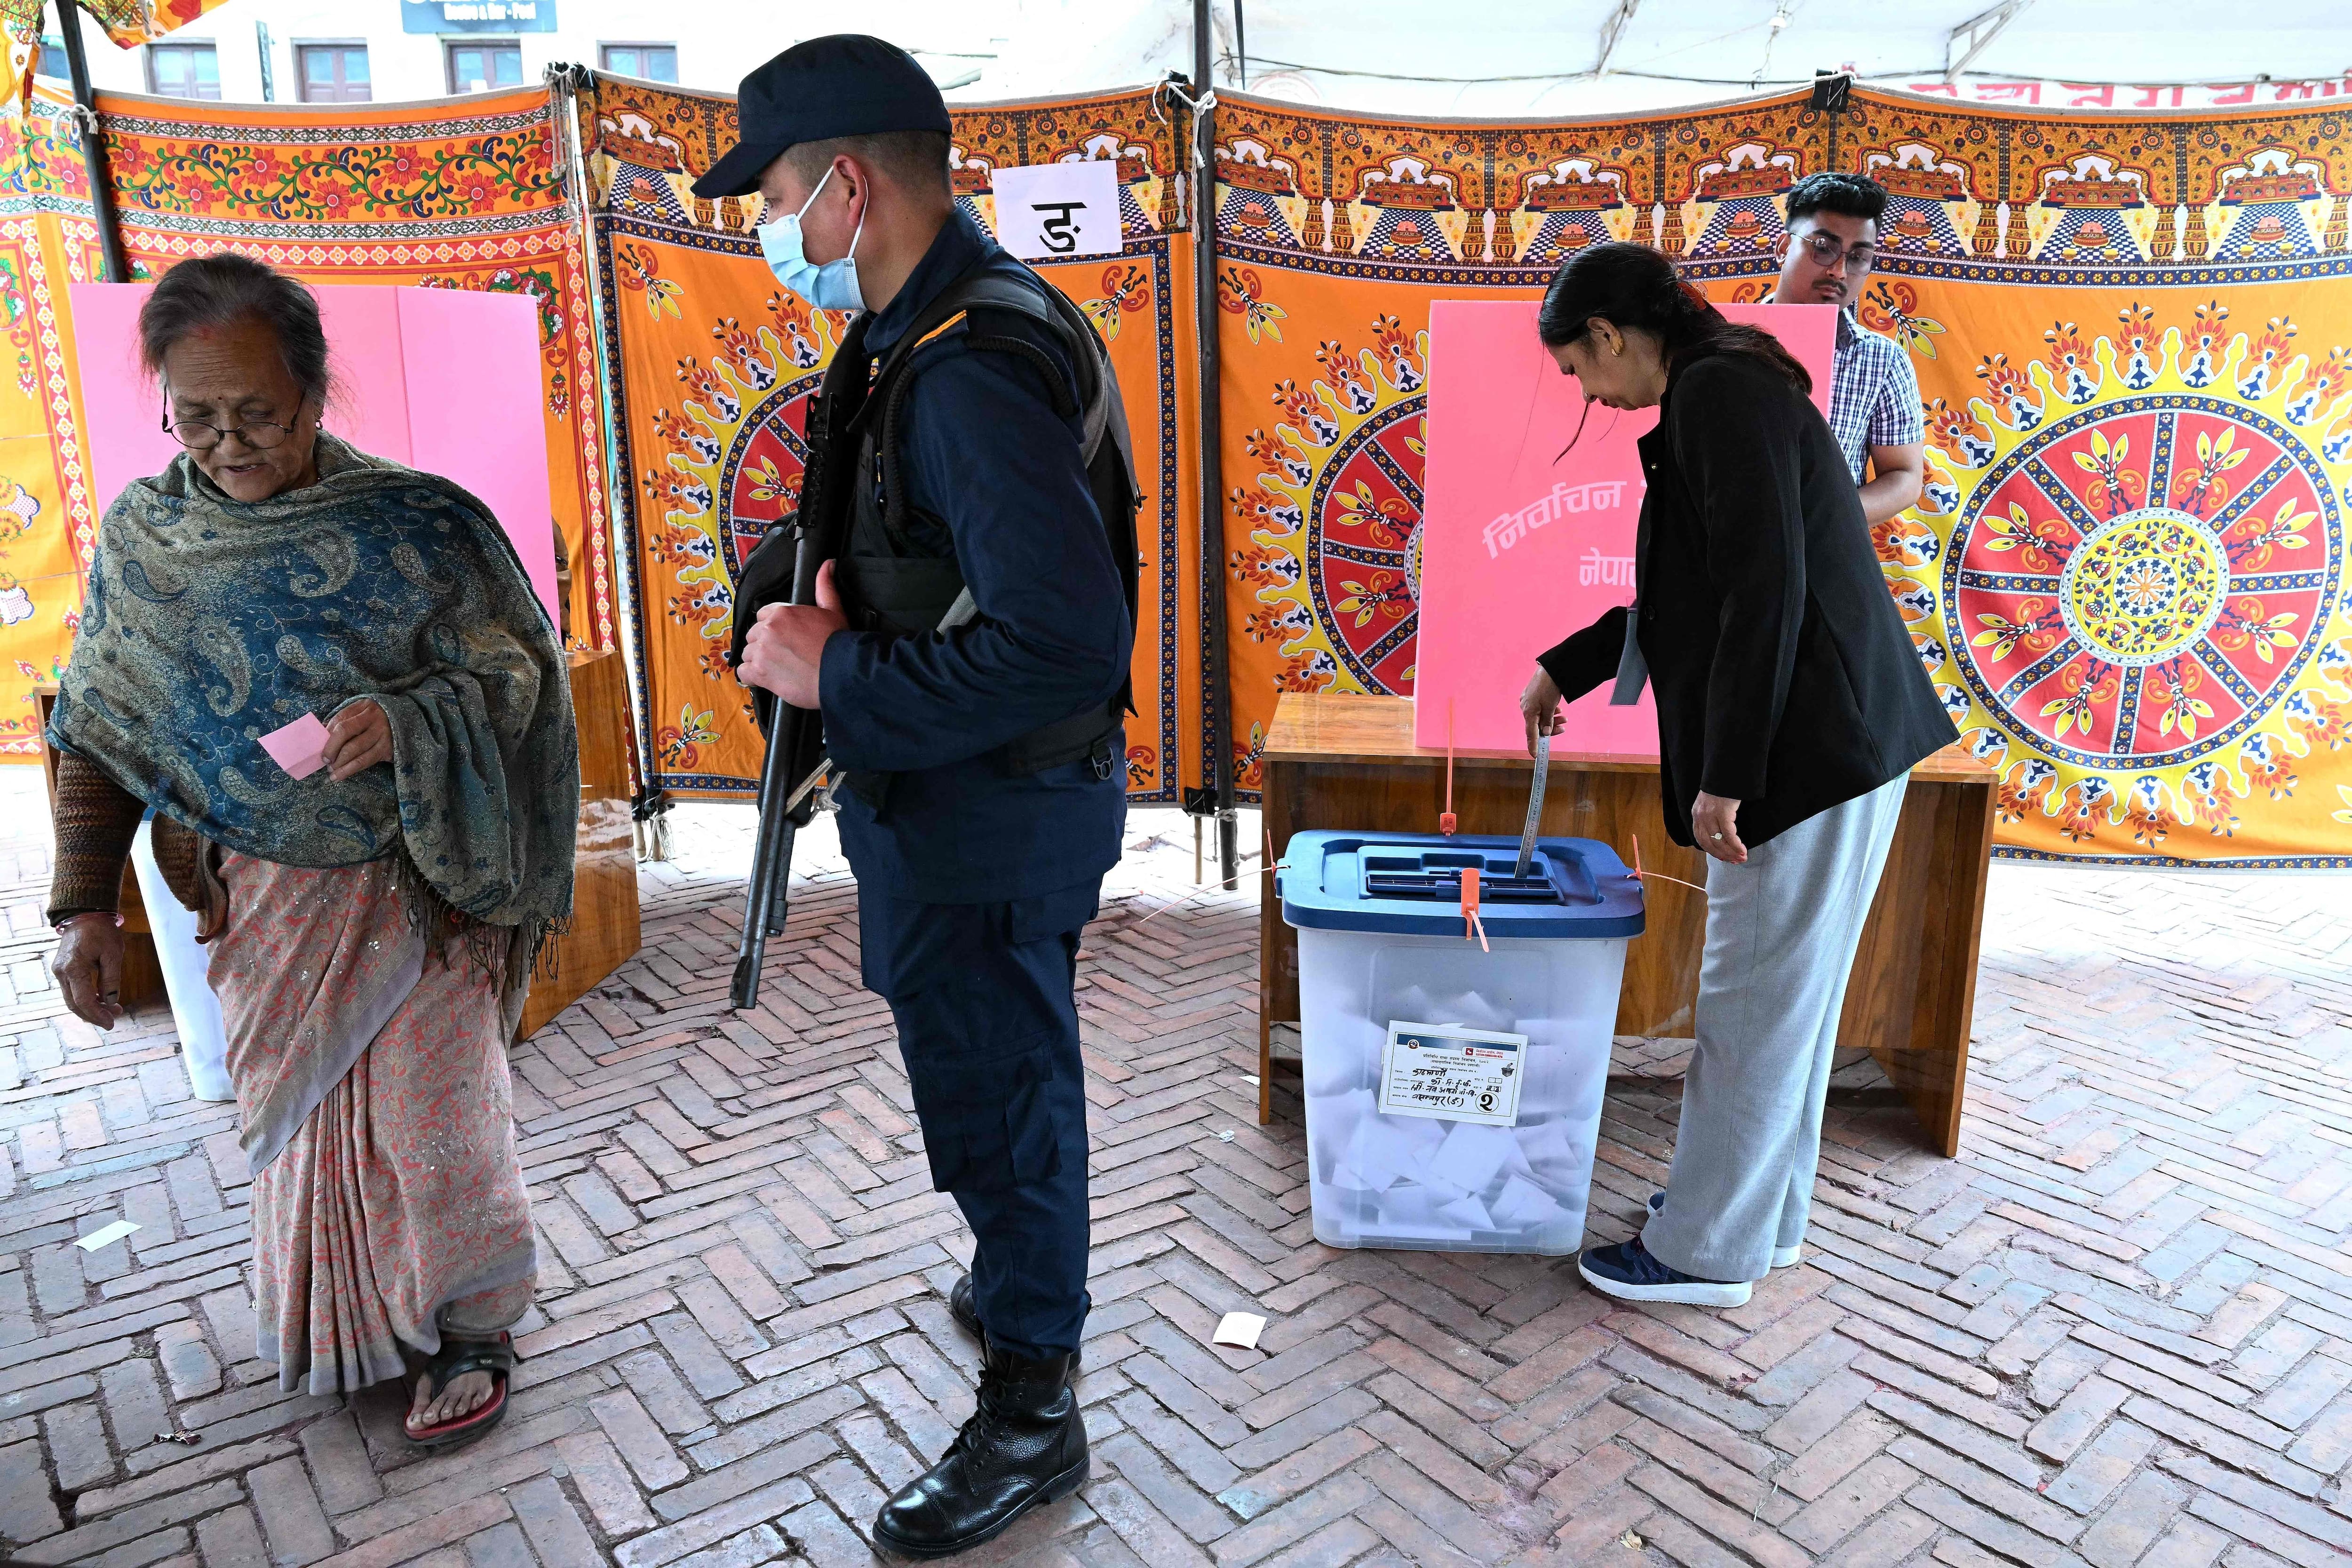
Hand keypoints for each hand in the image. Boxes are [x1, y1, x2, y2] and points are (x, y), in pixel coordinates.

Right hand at [52, 915, 124, 1029]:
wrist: (84, 915)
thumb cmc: (101, 932)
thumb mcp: (113, 953)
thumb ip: (111, 978)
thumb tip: (111, 1001)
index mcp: (73, 968)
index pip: (83, 1000)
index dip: (97, 1014)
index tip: (111, 1023)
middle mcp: (61, 972)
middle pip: (74, 1004)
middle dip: (93, 1015)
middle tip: (112, 1021)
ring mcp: (59, 971)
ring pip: (71, 999)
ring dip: (90, 1008)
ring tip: (113, 1011)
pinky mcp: (62, 970)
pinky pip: (72, 990)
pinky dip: (85, 998)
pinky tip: (102, 1001)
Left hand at [324, 698, 391, 781]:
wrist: (408, 723)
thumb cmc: (377, 720)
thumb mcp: (362, 713)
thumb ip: (345, 720)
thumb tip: (321, 735)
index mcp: (364, 707)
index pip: (340, 719)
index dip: (327, 734)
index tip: (320, 747)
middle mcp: (374, 718)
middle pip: (345, 732)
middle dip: (331, 749)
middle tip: (325, 761)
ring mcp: (383, 734)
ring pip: (355, 751)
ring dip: (339, 763)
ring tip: (331, 772)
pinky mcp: (388, 749)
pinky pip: (365, 761)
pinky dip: (350, 770)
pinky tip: (340, 776)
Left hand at [735, 559, 848, 709]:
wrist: (840, 672)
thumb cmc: (837, 642)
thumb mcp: (833, 610)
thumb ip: (824, 586)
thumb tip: (827, 563)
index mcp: (780, 613)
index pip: (762, 617)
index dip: (773, 628)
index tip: (785, 639)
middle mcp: (766, 630)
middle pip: (753, 635)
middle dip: (764, 644)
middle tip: (783, 655)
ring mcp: (761, 652)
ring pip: (748, 654)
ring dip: (758, 661)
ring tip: (777, 668)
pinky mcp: (759, 673)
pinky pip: (743, 672)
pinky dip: (751, 676)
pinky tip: (766, 678)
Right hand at [1519, 665, 1564, 756]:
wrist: (1550, 668)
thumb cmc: (1549, 686)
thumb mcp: (1550, 706)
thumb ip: (1547, 721)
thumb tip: (1545, 732)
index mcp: (1528, 712)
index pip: (1530, 733)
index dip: (1533, 745)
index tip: (1535, 755)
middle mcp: (1526, 707)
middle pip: (1537, 724)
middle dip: (1551, 727)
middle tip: (1563, 727)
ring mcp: (1528, 701)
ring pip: (1540, 716)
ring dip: (1552, 718)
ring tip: (1564, 716)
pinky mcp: (1532, 695)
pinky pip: (1539, 708)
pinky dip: (1548, 711)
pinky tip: (1557, 708)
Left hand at [1692, 792, 1746, 863]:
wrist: (1725, 771)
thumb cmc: (1722, 787)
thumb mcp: (1711, 803)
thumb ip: (1712, 817)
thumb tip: (1721, 834)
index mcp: (1696, 815)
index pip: (1701, 839)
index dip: (1713, 851)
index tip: (1724, 858)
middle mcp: (1700, 816)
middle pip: (1709, 843)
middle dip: (1723, 855)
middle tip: (1736, 861)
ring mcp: (1710, 815)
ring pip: (1718, 841)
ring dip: (1731, 852)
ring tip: (1742, 858)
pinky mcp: (1722, 813)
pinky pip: (1728, 834)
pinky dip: (1735, 845)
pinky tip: (1742, 850)